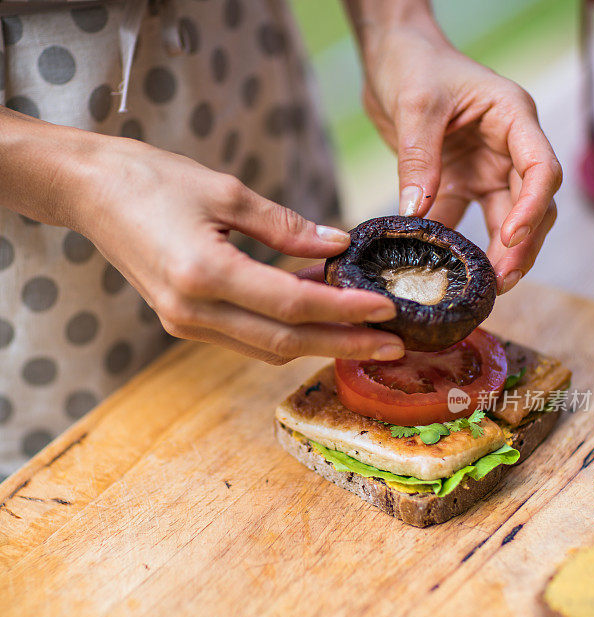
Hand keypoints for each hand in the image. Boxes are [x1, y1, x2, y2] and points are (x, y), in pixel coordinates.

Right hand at [74, 137, 402, 363]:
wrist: (89, 192)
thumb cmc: (152, 178)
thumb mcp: (227, 190)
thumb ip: (287, 226)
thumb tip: (337, 246)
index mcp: (203, 273)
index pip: (291, 305)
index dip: (345, 310)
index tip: (388, 309)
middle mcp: (193, 311)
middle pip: (283, 343)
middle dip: (343, 345)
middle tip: (392, 345)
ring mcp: (185, 323)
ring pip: (266, 348)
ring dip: (317, 343)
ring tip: (364, 332)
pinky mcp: (183, 322)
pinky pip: (246, 339)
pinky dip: (285, 333)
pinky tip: (317, 318)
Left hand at [360, 22, 561, 292]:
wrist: (392, 57)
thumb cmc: (413, 64)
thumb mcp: (415, 105)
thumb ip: (418, 158)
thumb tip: (415, 212)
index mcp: (512, 119)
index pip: (539, 168)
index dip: (531, 208)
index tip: (509, 240)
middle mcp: (506, 148)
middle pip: (530, 204)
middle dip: (520, 246)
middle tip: (499, 282)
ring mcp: (485, 168)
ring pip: (504, 220)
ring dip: (498, 255)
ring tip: (483, 288)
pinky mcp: (459, 183)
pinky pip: (463, 222)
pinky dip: (456, 247)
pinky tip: (445, 271)